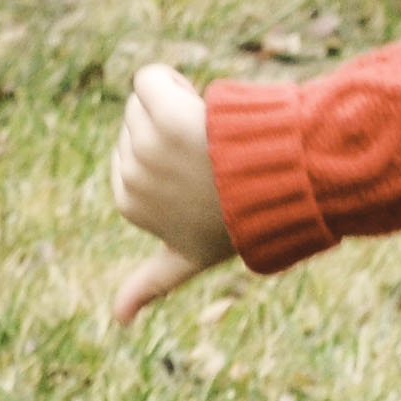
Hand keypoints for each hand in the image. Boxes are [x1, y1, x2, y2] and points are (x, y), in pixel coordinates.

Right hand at [108, 62, 235, 323]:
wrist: (281, 187)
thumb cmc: (238, 219)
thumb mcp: (190, 257)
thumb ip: (151, 284)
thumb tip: (119, 322)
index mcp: (129, 205)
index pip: (130, 153)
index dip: (165, 155)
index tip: (197, 177)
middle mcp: (131, 179)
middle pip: (135, 126)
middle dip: (169, 133)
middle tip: (211, 161)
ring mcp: (144, 149)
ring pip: (145, 101)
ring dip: (178, 107)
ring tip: (211, 139)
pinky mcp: (163, 116)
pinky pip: (149, 78)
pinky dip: (167, 80)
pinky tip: (193, 100)